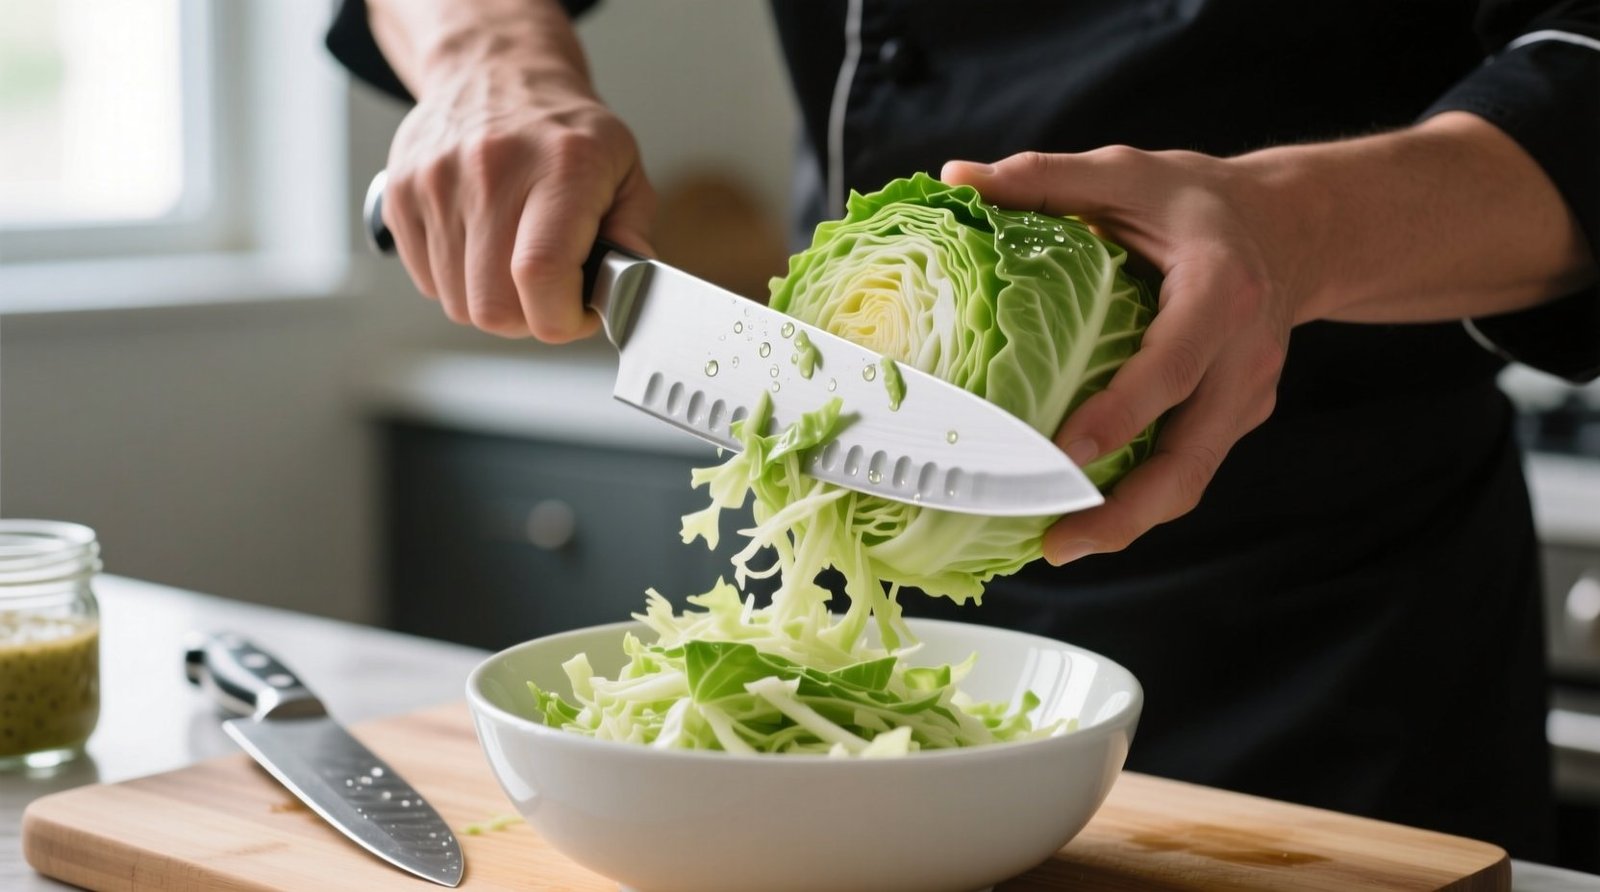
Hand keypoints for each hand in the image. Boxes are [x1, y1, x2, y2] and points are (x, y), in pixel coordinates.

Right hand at [383, 55, 654, 340]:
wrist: (494, 72)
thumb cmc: (564, 131)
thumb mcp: (623, 167)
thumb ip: (632, 232)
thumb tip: (626, 290)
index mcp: (560, 167)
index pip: (541, 273)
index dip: (561, 318)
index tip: (576, 313)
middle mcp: (492, 171)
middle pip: (493, 306)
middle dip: (528, 319)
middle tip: (548, 293)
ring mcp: (436, 182)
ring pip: (458, 303)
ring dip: (492, 301)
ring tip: (514, 262)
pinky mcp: (398, 194)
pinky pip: (426, 282)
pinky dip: (457, 282)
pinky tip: (481, 246)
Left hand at [943, 149, 1301, 563]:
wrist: (1292, 228)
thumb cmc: (1196, 201)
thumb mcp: (1127, 173)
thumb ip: (1045, 178)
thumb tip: (957, 180)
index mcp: (1219, 293)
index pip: (1172, 366)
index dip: (1121, 414)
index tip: (1065, 452)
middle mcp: (1244, 357)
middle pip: (1192, 456)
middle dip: (1127, 510)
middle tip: (1057, 541)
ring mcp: (1247, 397)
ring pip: (1193, 479)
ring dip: (1129, 522)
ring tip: (1059, 546)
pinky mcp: (1239, 418)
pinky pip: (1189, 469)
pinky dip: (1141, 500)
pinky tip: (1084, 515)